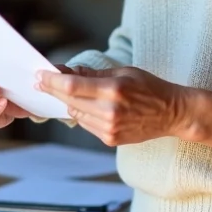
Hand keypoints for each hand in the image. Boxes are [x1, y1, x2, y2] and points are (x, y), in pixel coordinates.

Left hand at [35, 66, 190, 146]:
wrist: (171, 113)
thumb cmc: (150, 87)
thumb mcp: (124, 72)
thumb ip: (94, 74)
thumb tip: (68, 72)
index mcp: (113, 90)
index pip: (71, 86)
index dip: (52, 81)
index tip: (40, 75)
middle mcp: (109, 112)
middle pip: (69, 101)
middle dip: (53, 90)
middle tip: (42, 81)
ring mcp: (109, 128)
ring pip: (75, 114)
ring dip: (68, 102)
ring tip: (68, 92)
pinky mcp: (110, 139)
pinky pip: (86, 124)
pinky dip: (82, 113)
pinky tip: (87, 106)